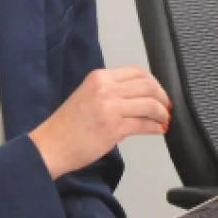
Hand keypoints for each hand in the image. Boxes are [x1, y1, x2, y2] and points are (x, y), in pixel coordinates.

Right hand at [29, 67, 169, 179]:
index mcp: (99, 78)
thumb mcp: (87, 96)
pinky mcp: (114, 128)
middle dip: (162, 96)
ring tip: (164, 119)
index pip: (136, 71)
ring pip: (149, 104)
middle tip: (166, 106)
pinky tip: (159, 130)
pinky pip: (144, 124)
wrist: (51, 145)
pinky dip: (156, 127)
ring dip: (162, 113)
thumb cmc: (67, 125)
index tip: (159, 92)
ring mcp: (110, 108)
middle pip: (147, 85)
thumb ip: (110, 92)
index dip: (154, 82)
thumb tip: (138, 98)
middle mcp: (105, 89)